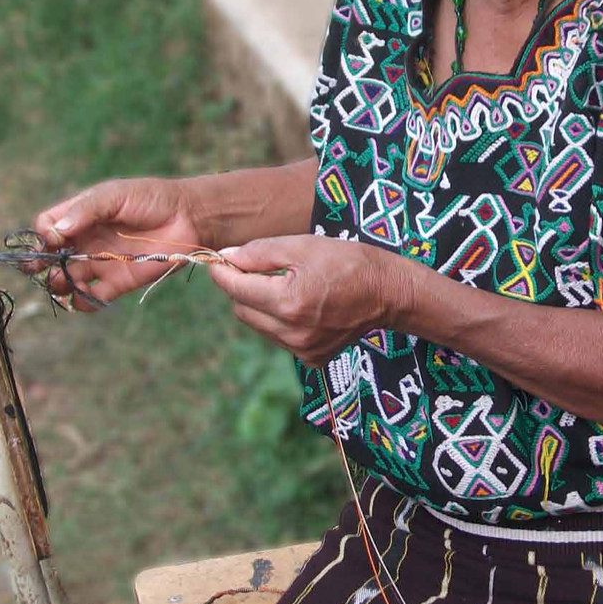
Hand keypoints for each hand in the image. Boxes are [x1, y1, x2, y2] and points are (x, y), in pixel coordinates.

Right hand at [31, 178, 205, 308]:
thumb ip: (86, 210)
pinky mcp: (118, 282)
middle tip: (39, 268)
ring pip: (66, 279)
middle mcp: (87, 240)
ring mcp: (100, 262)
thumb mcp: (115, 195)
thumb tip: (55, 231)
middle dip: (40, 264)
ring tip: (65, 281)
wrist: (189, 217)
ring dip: (59, 284)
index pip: (47, 226)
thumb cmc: (152, 198)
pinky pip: (92, 298)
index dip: (43, 234)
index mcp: (82, 215)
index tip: (52, 239)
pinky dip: (82, 302)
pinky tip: (83, 296)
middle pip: (50, 256)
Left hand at [208, 236, 397, 365]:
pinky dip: (280, 321)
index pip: (236, 289)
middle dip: (243, 288)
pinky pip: (279, 338)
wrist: (386, 292)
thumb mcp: (301, 245)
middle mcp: (291, 333)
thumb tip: (225, 258)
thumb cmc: (347, 261)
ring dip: (261, 305)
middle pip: (242, 310)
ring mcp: (301, 350)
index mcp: (287, 302)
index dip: (222, 272)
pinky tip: (303, 305)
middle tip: (258, 268)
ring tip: (288, 285)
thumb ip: (259, 253)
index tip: (216, 260)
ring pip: (259, 325)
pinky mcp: (312, 358)